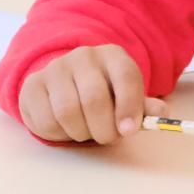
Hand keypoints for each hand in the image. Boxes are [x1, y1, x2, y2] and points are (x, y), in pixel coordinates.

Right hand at [17, 45, 167, 144]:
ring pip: (68, 112)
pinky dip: (59, 134)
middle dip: (104, 129)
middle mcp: (83, 56)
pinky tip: (66, 127)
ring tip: (86, 130)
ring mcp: (55, 69)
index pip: (125, 77)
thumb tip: (160, 115)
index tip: (128, 131)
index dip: (129, 107)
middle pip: (94, 99)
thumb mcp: (127, 98)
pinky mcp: (33, 86)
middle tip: (107, 137)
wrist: (64, 83)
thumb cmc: (104, 94)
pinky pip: (46, 120)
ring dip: (81, 132)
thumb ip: (143, 108)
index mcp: (113, 56)